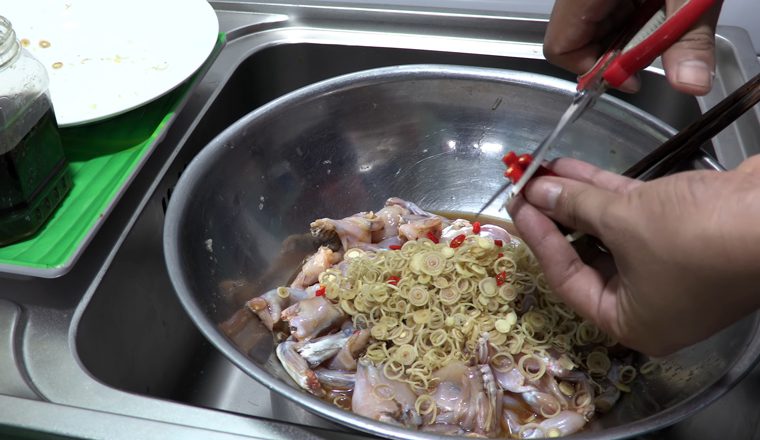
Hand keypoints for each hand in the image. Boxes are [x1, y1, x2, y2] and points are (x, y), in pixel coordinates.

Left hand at [507, 157, 759, 355]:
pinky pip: (635, 216)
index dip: (538, 240)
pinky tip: (577, 169)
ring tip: (545, 170)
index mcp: (633, 322)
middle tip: (527, 186)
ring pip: (609, 231)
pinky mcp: (686, 234)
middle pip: (586, 255)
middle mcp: (650, 302)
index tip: (517, 207)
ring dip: (578, 199)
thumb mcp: (625, 222)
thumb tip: (539, 193)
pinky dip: (607, 193)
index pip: (567, 280)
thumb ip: (576, 207)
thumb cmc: (698, 237)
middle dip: (556, 215)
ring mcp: (670, 268)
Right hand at [543, 0, 723, 95]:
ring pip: (595, 25)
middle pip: (577, 40)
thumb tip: (689, 82)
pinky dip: (635, 17)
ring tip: (661, 22)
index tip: (630, 75)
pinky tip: (658, 9)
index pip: (561, 48)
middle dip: (617, 53)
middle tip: (653, 49)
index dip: (593, 69)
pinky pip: (609, 9)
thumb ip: (687, 38)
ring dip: (629, 35)